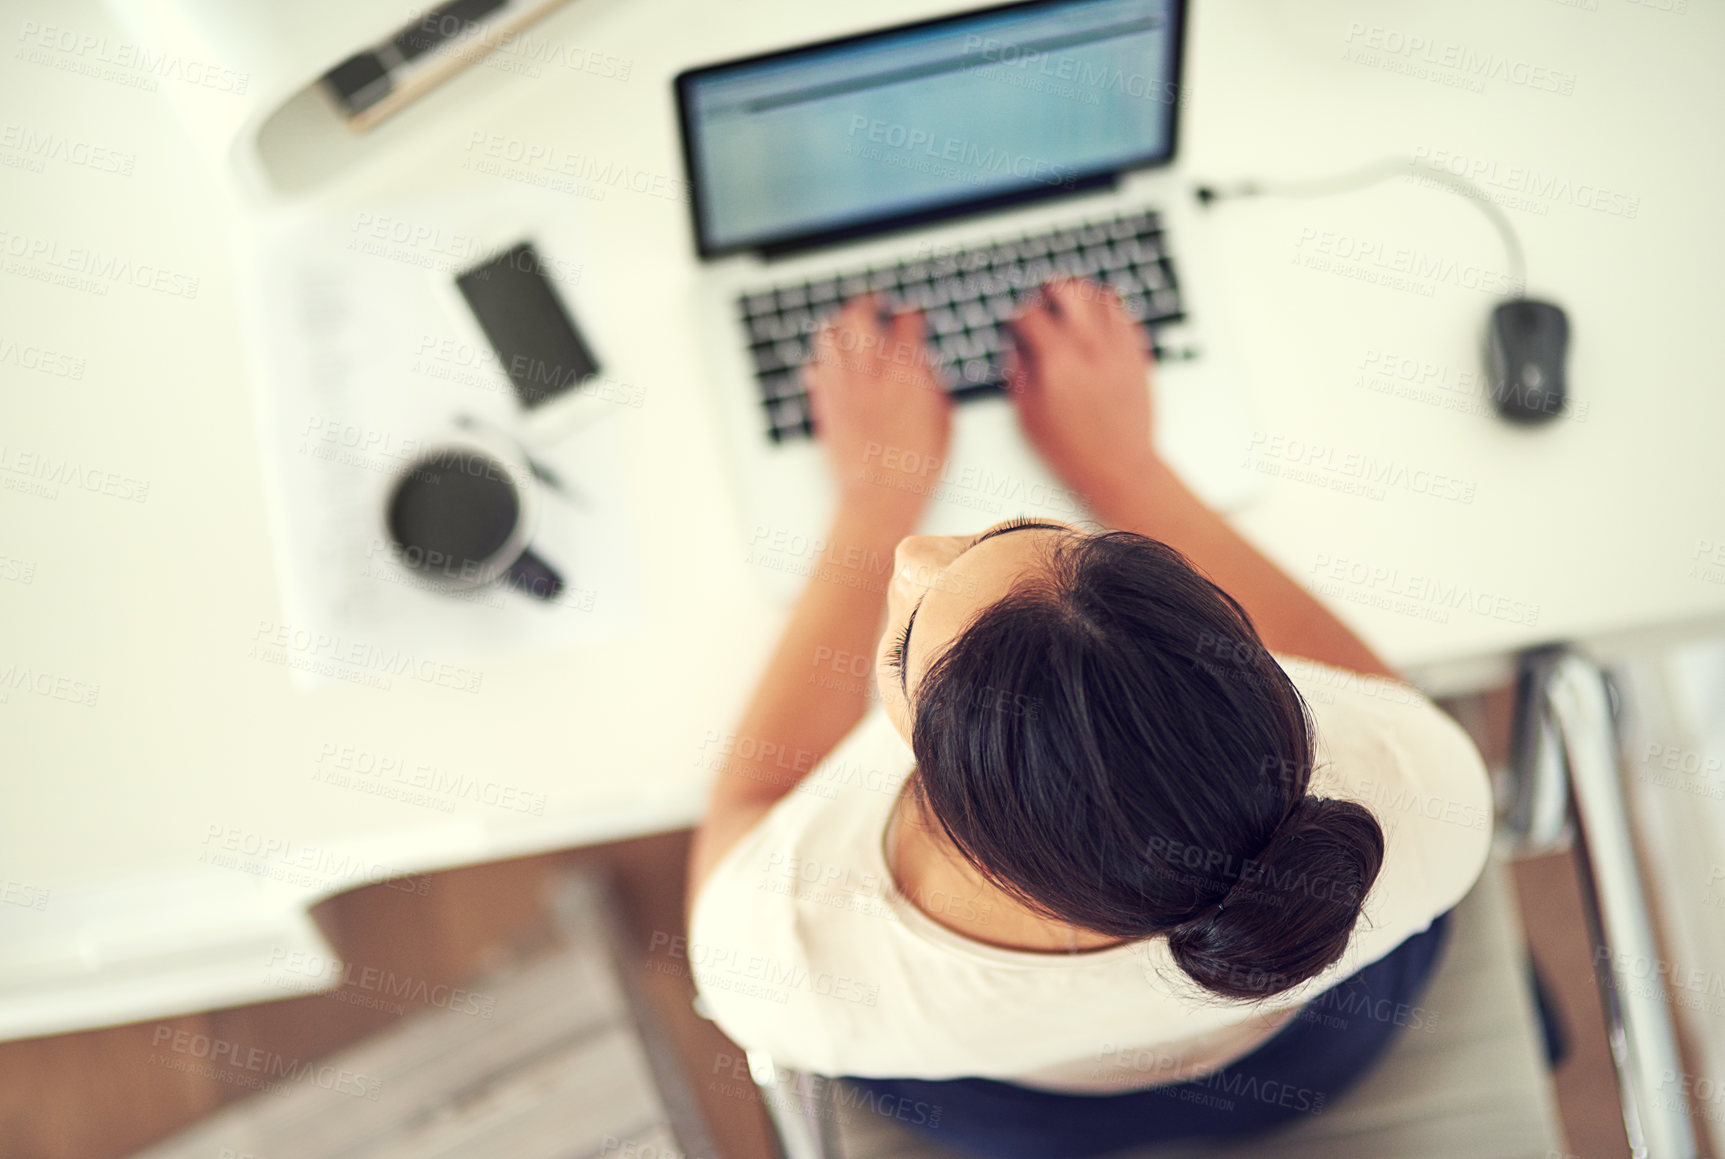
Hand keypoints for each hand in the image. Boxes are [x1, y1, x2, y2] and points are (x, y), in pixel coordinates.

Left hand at [804, 295, 952, 522]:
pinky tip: (829, 363)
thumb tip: (925, 368)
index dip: (911, 313)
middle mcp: (871, 371)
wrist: (880, 497)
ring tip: (845, 324)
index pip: (907, 321)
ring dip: (839, 325)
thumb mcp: (944, 422)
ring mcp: (843, 386)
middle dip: (867, 302)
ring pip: (830, 334)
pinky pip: (814, 368)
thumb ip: (932, 386)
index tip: (912, 313)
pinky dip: (822, 360)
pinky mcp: (824, 404)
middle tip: (872, 301)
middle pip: (860, 314)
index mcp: (907, 372)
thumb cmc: (916, 467)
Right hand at [1004, 278, 1161, 515]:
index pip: (1031, 315)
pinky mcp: (1136, 353)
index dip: (1017, 316)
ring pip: (1099, 295)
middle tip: (1044, 300)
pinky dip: (1108, 309)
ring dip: (1081, 296)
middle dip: (1050, 291)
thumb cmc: (1075, 449)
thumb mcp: (1029, 415)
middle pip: (1068, 290)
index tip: (1016, 323)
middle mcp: (1088, 346)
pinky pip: (1124, 314)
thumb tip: (1016, 347)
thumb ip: (1019, 373)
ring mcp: (1117, 346)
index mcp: (1057, 360)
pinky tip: (1098, 321)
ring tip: (1072, 307)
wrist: (1120, 465)